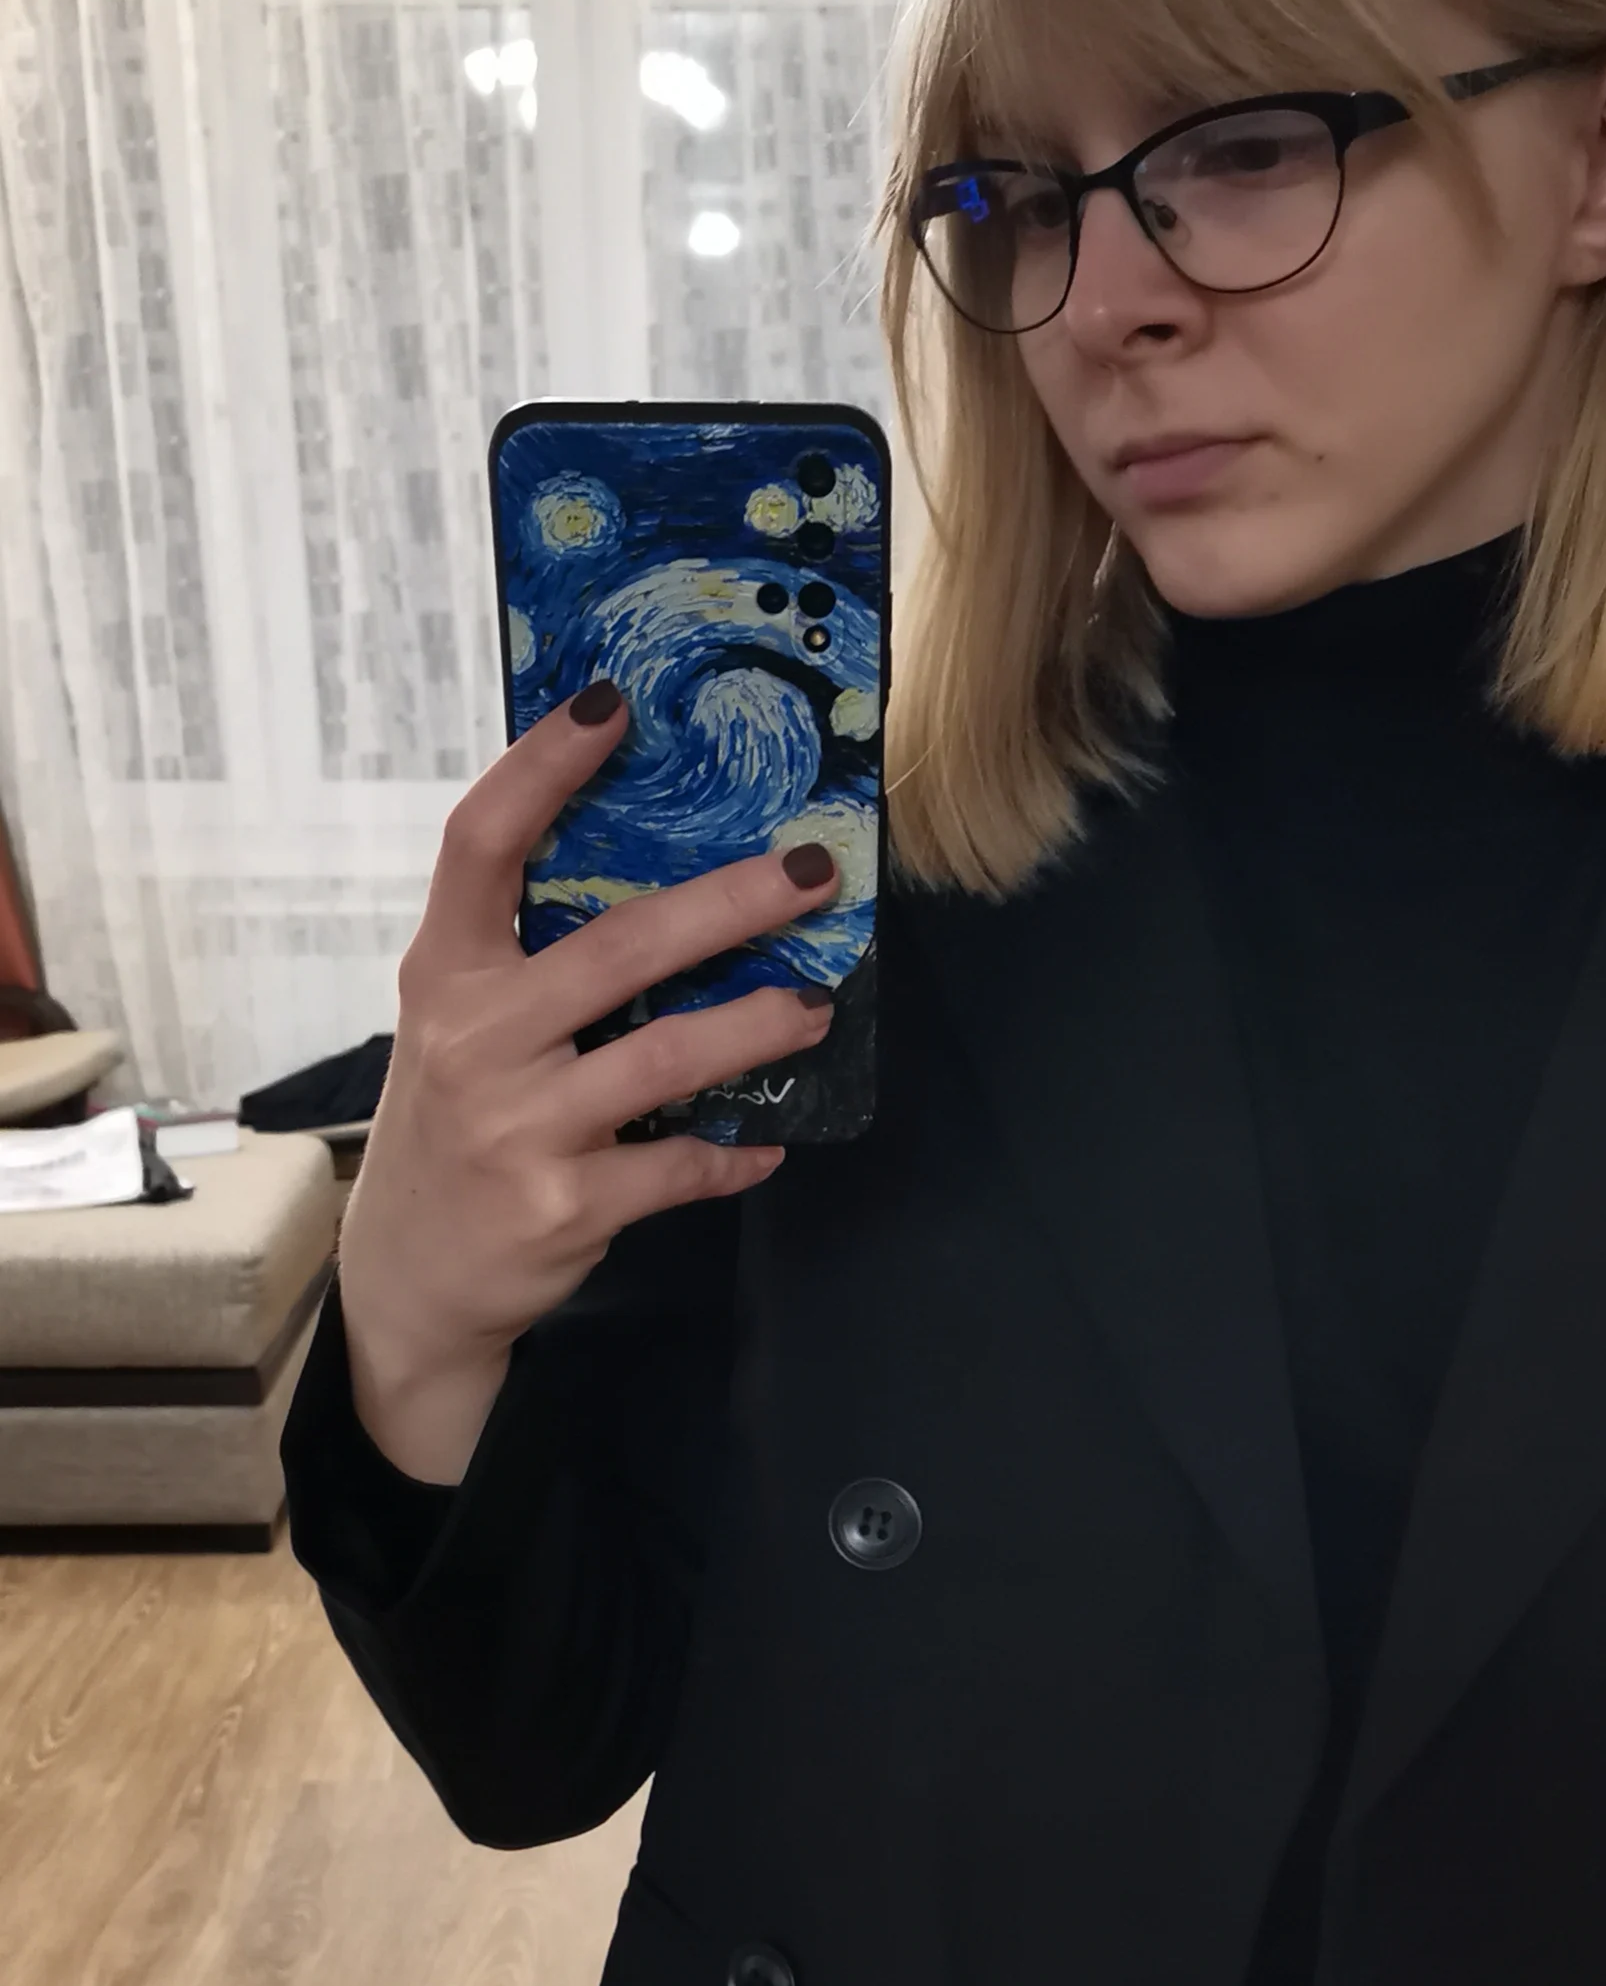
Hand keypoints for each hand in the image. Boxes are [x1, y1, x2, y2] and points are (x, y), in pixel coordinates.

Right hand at [339, 679, 846, 1482]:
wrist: (410, 1282)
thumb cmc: (452, 1125)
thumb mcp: (457, 1027)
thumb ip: (527, 957)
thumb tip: (657, 868)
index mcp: (446, 974)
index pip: (481, 846)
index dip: (542, 768)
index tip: (612, 704)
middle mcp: (477, 1040)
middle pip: (619, 947)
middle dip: (731, 904)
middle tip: (811, 871)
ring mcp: (521, 1126)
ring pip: (666, 1058)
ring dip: (757, 1026)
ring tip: (815, 1005)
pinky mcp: (566, 1205)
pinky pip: (679, 1167)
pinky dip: (733, 1153)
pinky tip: (771, 1140)